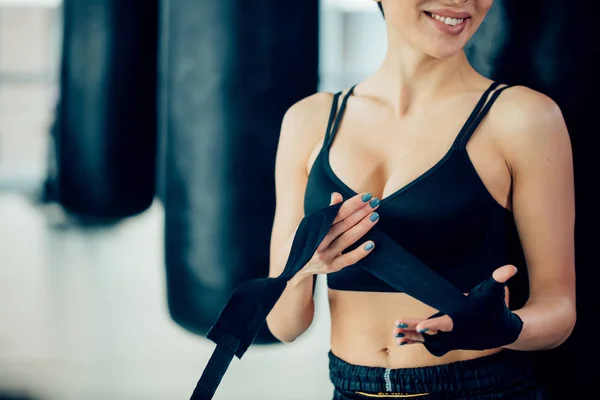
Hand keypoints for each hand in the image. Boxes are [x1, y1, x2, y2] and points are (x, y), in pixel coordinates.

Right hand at [292, 191, 380, 283]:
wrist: (290, 264)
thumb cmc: (303, 239)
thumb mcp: (309, 224)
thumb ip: (326, 212)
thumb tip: (337, 195)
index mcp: (314, 227)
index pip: (337, 213)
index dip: (352, 204)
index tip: (366, 196)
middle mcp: (319, 241)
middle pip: (344, 224)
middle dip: (361, 212)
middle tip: (376, 203)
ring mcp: (325, 255)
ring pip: (347, 239)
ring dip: (363, 227)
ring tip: (375, 217)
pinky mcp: (331, 267)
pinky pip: (348, 259)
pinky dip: (360, 252)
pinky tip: (371, 244)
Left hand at [392, 265, 523, 355]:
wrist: (502, 332)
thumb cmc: (495, 308)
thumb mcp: (495, 292)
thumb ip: (499, 279)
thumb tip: (511, 267)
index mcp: (462, 321)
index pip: (446, 324)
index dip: (435, 325)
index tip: (423, 326)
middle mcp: (454, 333)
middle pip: (431, 333)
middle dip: (414, 329)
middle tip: (397, 326)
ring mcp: (450, 339)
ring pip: (426, 340)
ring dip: (411, 336)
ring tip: (395, 333)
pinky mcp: (446, 341)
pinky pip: (427, 343)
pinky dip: (414, 341)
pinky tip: (400, 339)